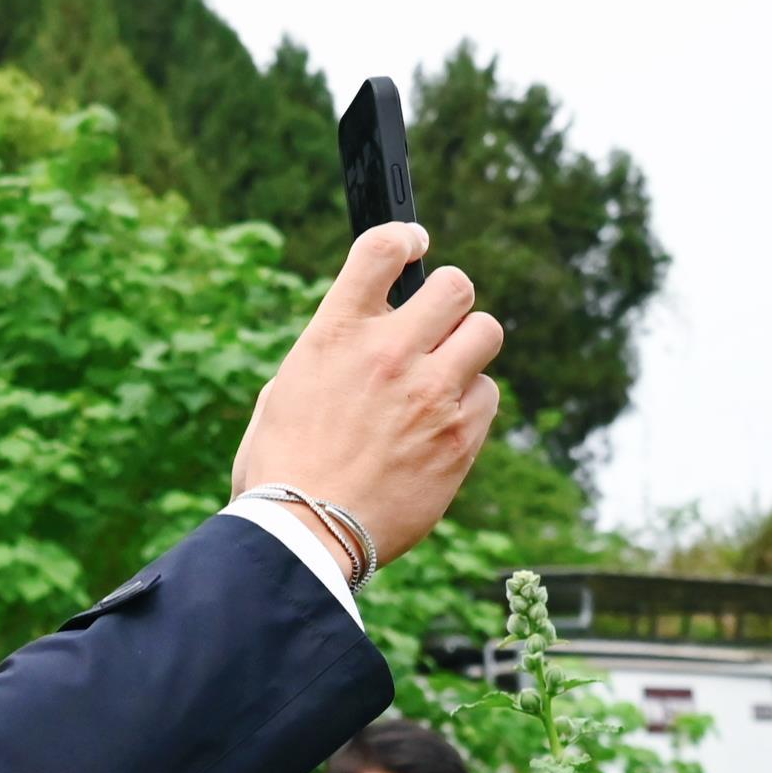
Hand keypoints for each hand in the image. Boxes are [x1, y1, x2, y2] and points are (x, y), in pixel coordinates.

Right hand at [230, 223, 502, 567]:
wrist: (305, 537)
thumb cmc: (282, 472)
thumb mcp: (285, 392)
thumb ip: (331, 355)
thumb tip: (363, 341)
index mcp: (335, 333)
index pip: (382, 248)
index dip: (404, 235)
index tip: (414, 243)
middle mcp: (388, 352)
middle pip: (455, 284)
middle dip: (449, 298)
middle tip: (437, 323)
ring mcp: (431, 393)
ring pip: (486, 331)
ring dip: (468, 347)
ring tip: (446, 376)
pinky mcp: (460, 436)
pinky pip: (489, 395)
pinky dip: (471, 405)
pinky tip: (443, 427)